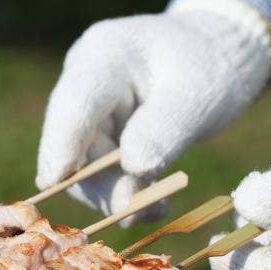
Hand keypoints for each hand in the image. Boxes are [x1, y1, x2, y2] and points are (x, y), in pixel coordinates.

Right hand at [36, 0, 270, 224]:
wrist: (217, 59)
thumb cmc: (209, 68)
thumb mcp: (196, 97)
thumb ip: (163, 130)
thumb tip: (132, 168)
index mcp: (103, 57)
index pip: (72, 105)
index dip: (60, 145)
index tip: (54, 182)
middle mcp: (84, 82)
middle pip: (73, 144)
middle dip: (102, 184)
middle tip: (139, 211)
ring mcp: (89, 110)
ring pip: (84, 166)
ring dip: (116, 195)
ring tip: (156, 207)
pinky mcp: (100, 134)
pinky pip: (102, 173)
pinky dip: (126, 192)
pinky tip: (156, 202)